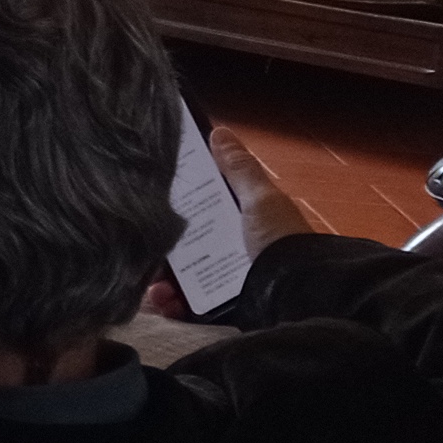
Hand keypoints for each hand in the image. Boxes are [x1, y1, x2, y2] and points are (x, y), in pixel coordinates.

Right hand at [142, 125, 322, 315]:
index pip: (198, 209)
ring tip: (155, 286)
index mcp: (240, 222)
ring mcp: (224, 283)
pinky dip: (170, 304)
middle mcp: (230, 251)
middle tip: (142, 249)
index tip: (149, 204)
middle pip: (181, 245)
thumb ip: (238, 168)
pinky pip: (185, 307)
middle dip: (159, 249)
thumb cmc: (282, 242)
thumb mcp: (260, 199)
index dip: (174, 206)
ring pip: (178, 278)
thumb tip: (220, 132)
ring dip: (159, 281)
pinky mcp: (219, 310)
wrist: (300, 296)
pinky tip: (164, 301)